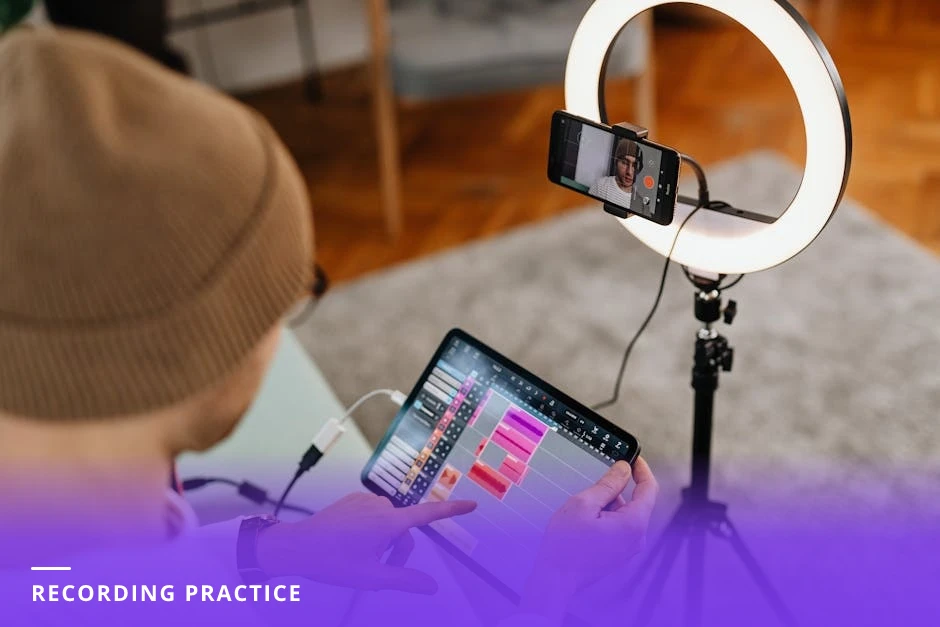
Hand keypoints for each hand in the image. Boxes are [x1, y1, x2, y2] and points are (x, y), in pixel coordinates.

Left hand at [256, 492, 475, 593]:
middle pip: (404, 529)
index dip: (452, 510)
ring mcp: (365, 500)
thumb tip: (432, 586)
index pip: (428, 515)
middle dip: (398, 549)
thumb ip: (405, 580)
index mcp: (389, 522)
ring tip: (360, 557)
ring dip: (383, 540)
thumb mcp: (371, 577)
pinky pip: (372, 515)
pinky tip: (351, 543)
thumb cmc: (333, 563)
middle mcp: (380, 505)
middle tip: (378, 570)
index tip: (472, 504)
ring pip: (388, 523)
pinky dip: (370, 530)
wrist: (296, 546)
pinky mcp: (352, 499)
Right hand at [521, 458, 657, 618]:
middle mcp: (636, 537)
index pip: (649, 488)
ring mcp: (628, 547)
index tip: (632, 458)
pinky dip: (605, 517)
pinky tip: (585, 520)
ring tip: (582, 509)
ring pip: (625, 514)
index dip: (641, 470)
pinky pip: (619, 527)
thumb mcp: (584, 504)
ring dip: (608, 505)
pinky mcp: (618, 552)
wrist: (555, 578)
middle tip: (592, 485)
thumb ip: (608, 484)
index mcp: (633, 524)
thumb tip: (623, 469)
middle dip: (616, 490)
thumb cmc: (566, 544)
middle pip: (635, 501)